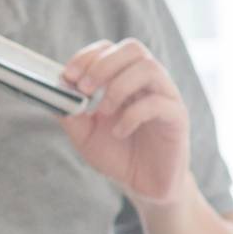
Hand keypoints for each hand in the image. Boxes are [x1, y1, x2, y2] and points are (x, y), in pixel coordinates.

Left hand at [59, 39, 190, 206]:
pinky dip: (132, 115)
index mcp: (124, 79)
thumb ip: (70, 113)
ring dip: (118, 86)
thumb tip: (55, 92)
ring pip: (149, 68)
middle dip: (103, 64)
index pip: (109, 48)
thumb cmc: (117, 155)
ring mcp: (165, 96)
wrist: (144, 185)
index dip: (87, 57)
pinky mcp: (177, 117)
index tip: (68, 76)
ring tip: (102, 111)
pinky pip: (159, 103)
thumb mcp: (84, 135)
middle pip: (133, 48)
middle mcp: (147, 82)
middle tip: (84, 88)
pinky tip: (119, 132)